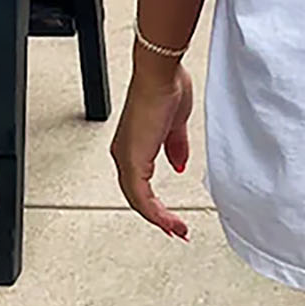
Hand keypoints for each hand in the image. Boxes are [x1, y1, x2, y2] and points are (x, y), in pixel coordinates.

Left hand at [110, 58, 193, 238]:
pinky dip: (155, 212)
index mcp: (133, 146)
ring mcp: (127, 157)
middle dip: (158, 218)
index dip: (155, 205)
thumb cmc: (165, 88)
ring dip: (159, 219)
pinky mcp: (132, 159)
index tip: (172, 218)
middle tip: (176, 231)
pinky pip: (141, 195)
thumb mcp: (175, 126)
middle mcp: (125, 154)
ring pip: (138, 200)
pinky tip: (168, 221)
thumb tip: (179, 165)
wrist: (160, 74)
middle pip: (137, 197)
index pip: (140, 185)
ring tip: (177, 230)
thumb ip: (176, 148)